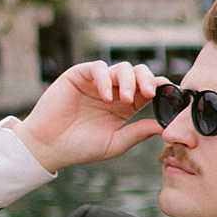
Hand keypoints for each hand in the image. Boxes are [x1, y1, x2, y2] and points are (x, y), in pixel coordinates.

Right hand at [14, 61, 162, 172]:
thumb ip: (138, 132)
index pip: (148, 90)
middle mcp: (113, 91)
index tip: (168, 96)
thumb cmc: (80, 148)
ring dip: (127, 81)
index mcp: (125, 107)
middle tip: (148, 94)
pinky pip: (97, 68)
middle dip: (147, 80)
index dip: (160, 89)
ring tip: (124, 100)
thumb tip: (166, 127)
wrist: (48, 147)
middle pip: (138, 74)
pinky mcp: (79, 75)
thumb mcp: (116, 143)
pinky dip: (104, 79)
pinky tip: (106, 97)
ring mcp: (97, 82)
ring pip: (121, 68)